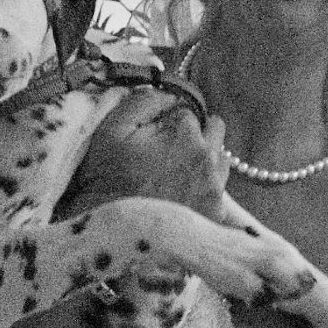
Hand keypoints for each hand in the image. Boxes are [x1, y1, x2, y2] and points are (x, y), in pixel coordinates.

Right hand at [59, 87, 227, 219]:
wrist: (114, 234)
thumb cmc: (107, 181)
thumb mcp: (111, 131)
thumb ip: (141, 102)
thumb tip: (165, 94)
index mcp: (184, 132)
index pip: (186, 109)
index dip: (167, 120)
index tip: (152, 135)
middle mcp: (208, 157)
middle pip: (214, 128)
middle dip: (195, 133)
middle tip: (169, 151)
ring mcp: (215, 187)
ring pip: (220, 159)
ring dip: (204, 160)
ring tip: (176, 174)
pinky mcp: (215, 214)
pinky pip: (220, 191)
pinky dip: (205, 189)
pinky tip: (182, 196)